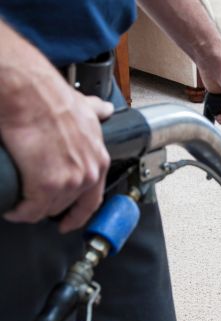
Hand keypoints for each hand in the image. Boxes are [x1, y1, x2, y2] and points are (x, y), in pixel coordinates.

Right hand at [0, 76, 112, 232]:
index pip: (93, 200)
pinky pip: (30, 210)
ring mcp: (68, 182)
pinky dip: (19, 212)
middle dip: (48, 206)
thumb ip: (96, 111)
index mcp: (98, 160)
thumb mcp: (84, 107)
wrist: (29, 93)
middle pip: (66, 205)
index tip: (68, 222)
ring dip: (31, 209)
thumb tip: (103, 109)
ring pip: (47, 209)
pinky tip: (12, 208)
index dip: (78, 214)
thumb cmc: (51, 98)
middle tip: (32, 202)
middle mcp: (88, 174)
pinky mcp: (45, 186)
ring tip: (19, 203)